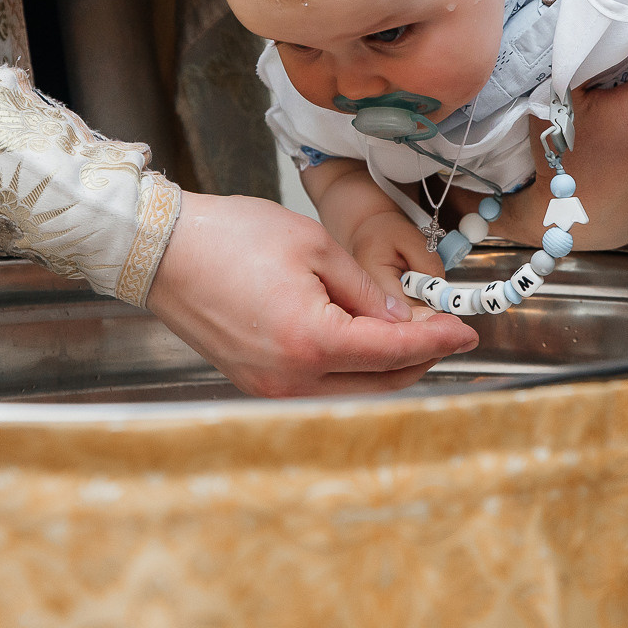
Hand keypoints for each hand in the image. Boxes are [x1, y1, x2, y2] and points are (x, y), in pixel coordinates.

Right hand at [146, 193, 478, 396]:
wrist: (160, 250)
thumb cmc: (229, 237)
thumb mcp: (314, 246)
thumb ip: (365, 287)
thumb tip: (400, 316)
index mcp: (311, 342)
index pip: (394, 351)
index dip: (438, 340)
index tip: (467, 330)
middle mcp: (290, 379)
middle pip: (379, 383)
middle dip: (419, 357)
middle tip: (444, 329)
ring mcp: (269, 387)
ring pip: (350, 390)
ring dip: (384, 366)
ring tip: (409, 332)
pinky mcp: (254, 382)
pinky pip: (318, 384)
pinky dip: (349, 368)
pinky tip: (362, 340)